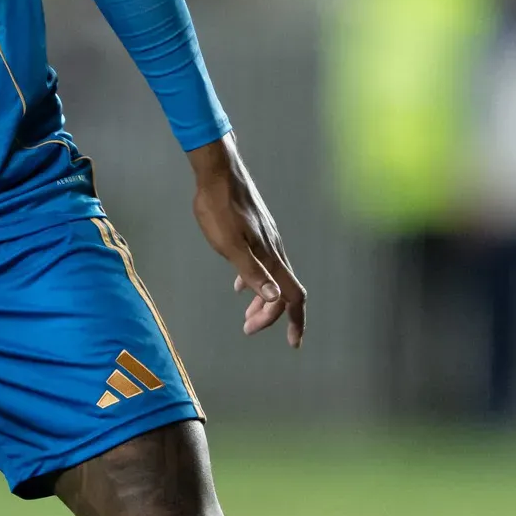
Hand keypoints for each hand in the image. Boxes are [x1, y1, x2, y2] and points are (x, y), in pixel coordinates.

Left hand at [187, 136, 304, 347]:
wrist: (219, 172)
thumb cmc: (219, 208)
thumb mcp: (230, 245)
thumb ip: (252, 273)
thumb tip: (274, 300)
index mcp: (270, 257)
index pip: (293, 296)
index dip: (296, 321)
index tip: (293, 343)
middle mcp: (275, 250)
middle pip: (283, 291)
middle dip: (271, 316)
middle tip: (248, 329)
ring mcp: (267, 240)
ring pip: (272, 278)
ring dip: (262, 301)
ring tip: (246, 317)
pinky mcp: (256, 232)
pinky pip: (262, 264)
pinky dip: (255, 281)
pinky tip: (239, 286)